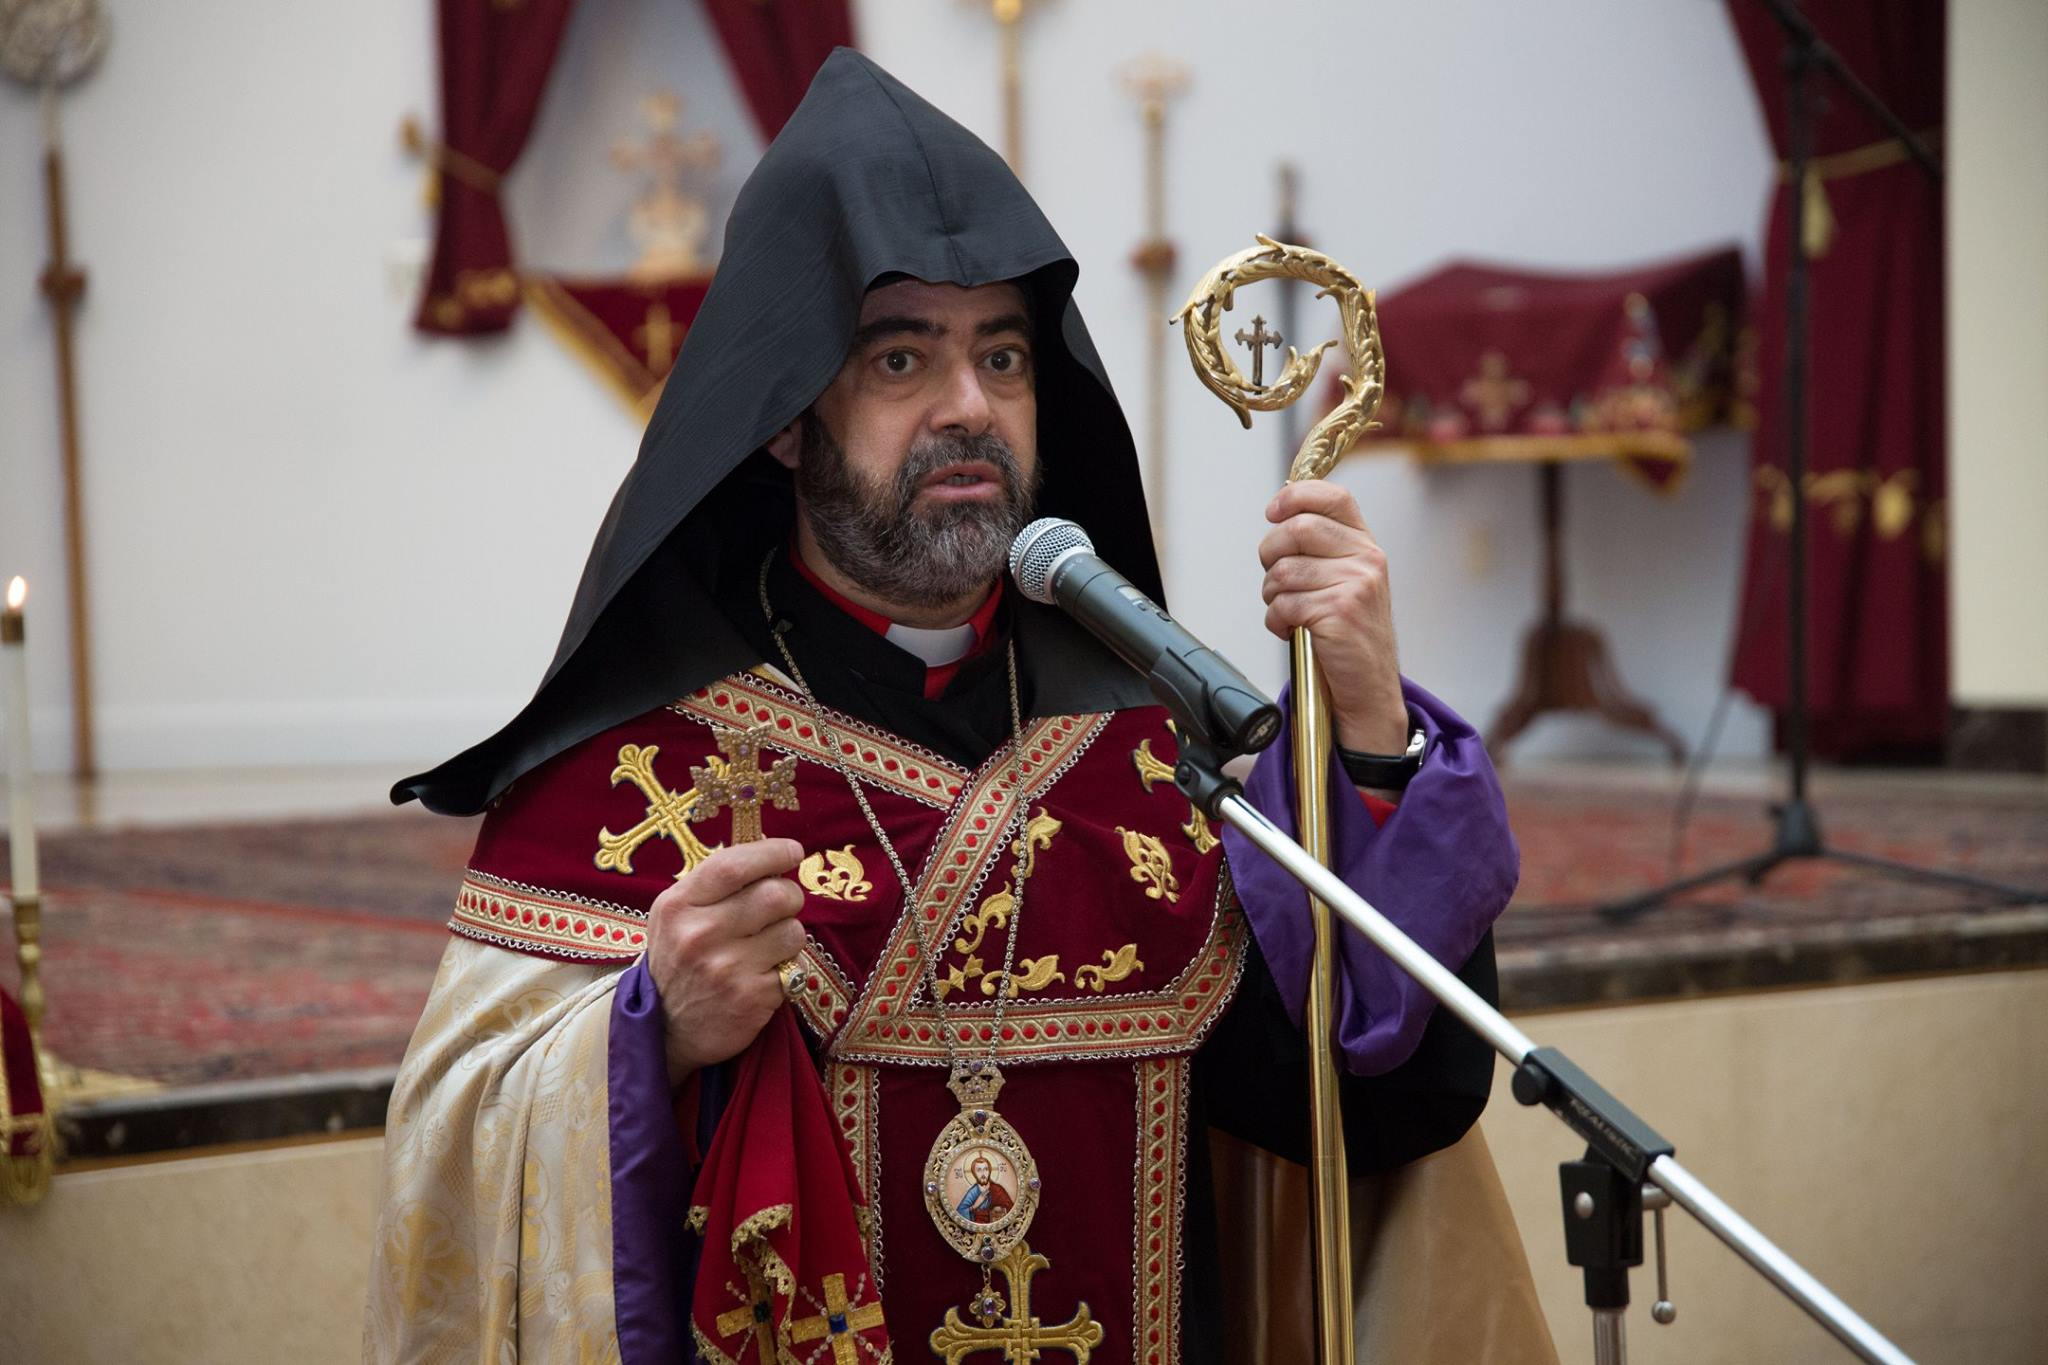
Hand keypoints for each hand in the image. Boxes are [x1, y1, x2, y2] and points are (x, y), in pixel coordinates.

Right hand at [646, 838, 807, 1082]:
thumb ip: (713, 884)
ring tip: (767, 946)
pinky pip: (794, 968)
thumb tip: (771, 855)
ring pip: (793, 930)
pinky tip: (761, 976)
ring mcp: (727, 969)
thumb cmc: (678, 960)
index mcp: (678, 906)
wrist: (665, 1030)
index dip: (771, 853)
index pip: (733, 866)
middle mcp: (700, 935)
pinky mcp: (752, 998)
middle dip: (790, 896)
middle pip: (775, 894)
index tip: (792, 851)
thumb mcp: (675, 915)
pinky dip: (786, 969)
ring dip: (789, 935)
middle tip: (781, 906)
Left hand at [1258, 480, 1409, 754]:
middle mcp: (1366, 559)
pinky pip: (1283, 604)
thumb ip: (1324, 549)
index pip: (1333, 497)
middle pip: (1297, 530)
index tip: (1272, 511)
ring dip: (1271, 594)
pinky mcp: (1339, 612)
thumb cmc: (1349, 634)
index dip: (1295, 496)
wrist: (1370, 687)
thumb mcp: (1348, 581)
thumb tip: (1280, 517)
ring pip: (1283, 571)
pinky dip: (1276, 620)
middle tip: (1275, 578)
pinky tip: (1290, 630)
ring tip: (1286, 611)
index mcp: (1366, 545)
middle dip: (1270, 554)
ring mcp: (1355, 585)